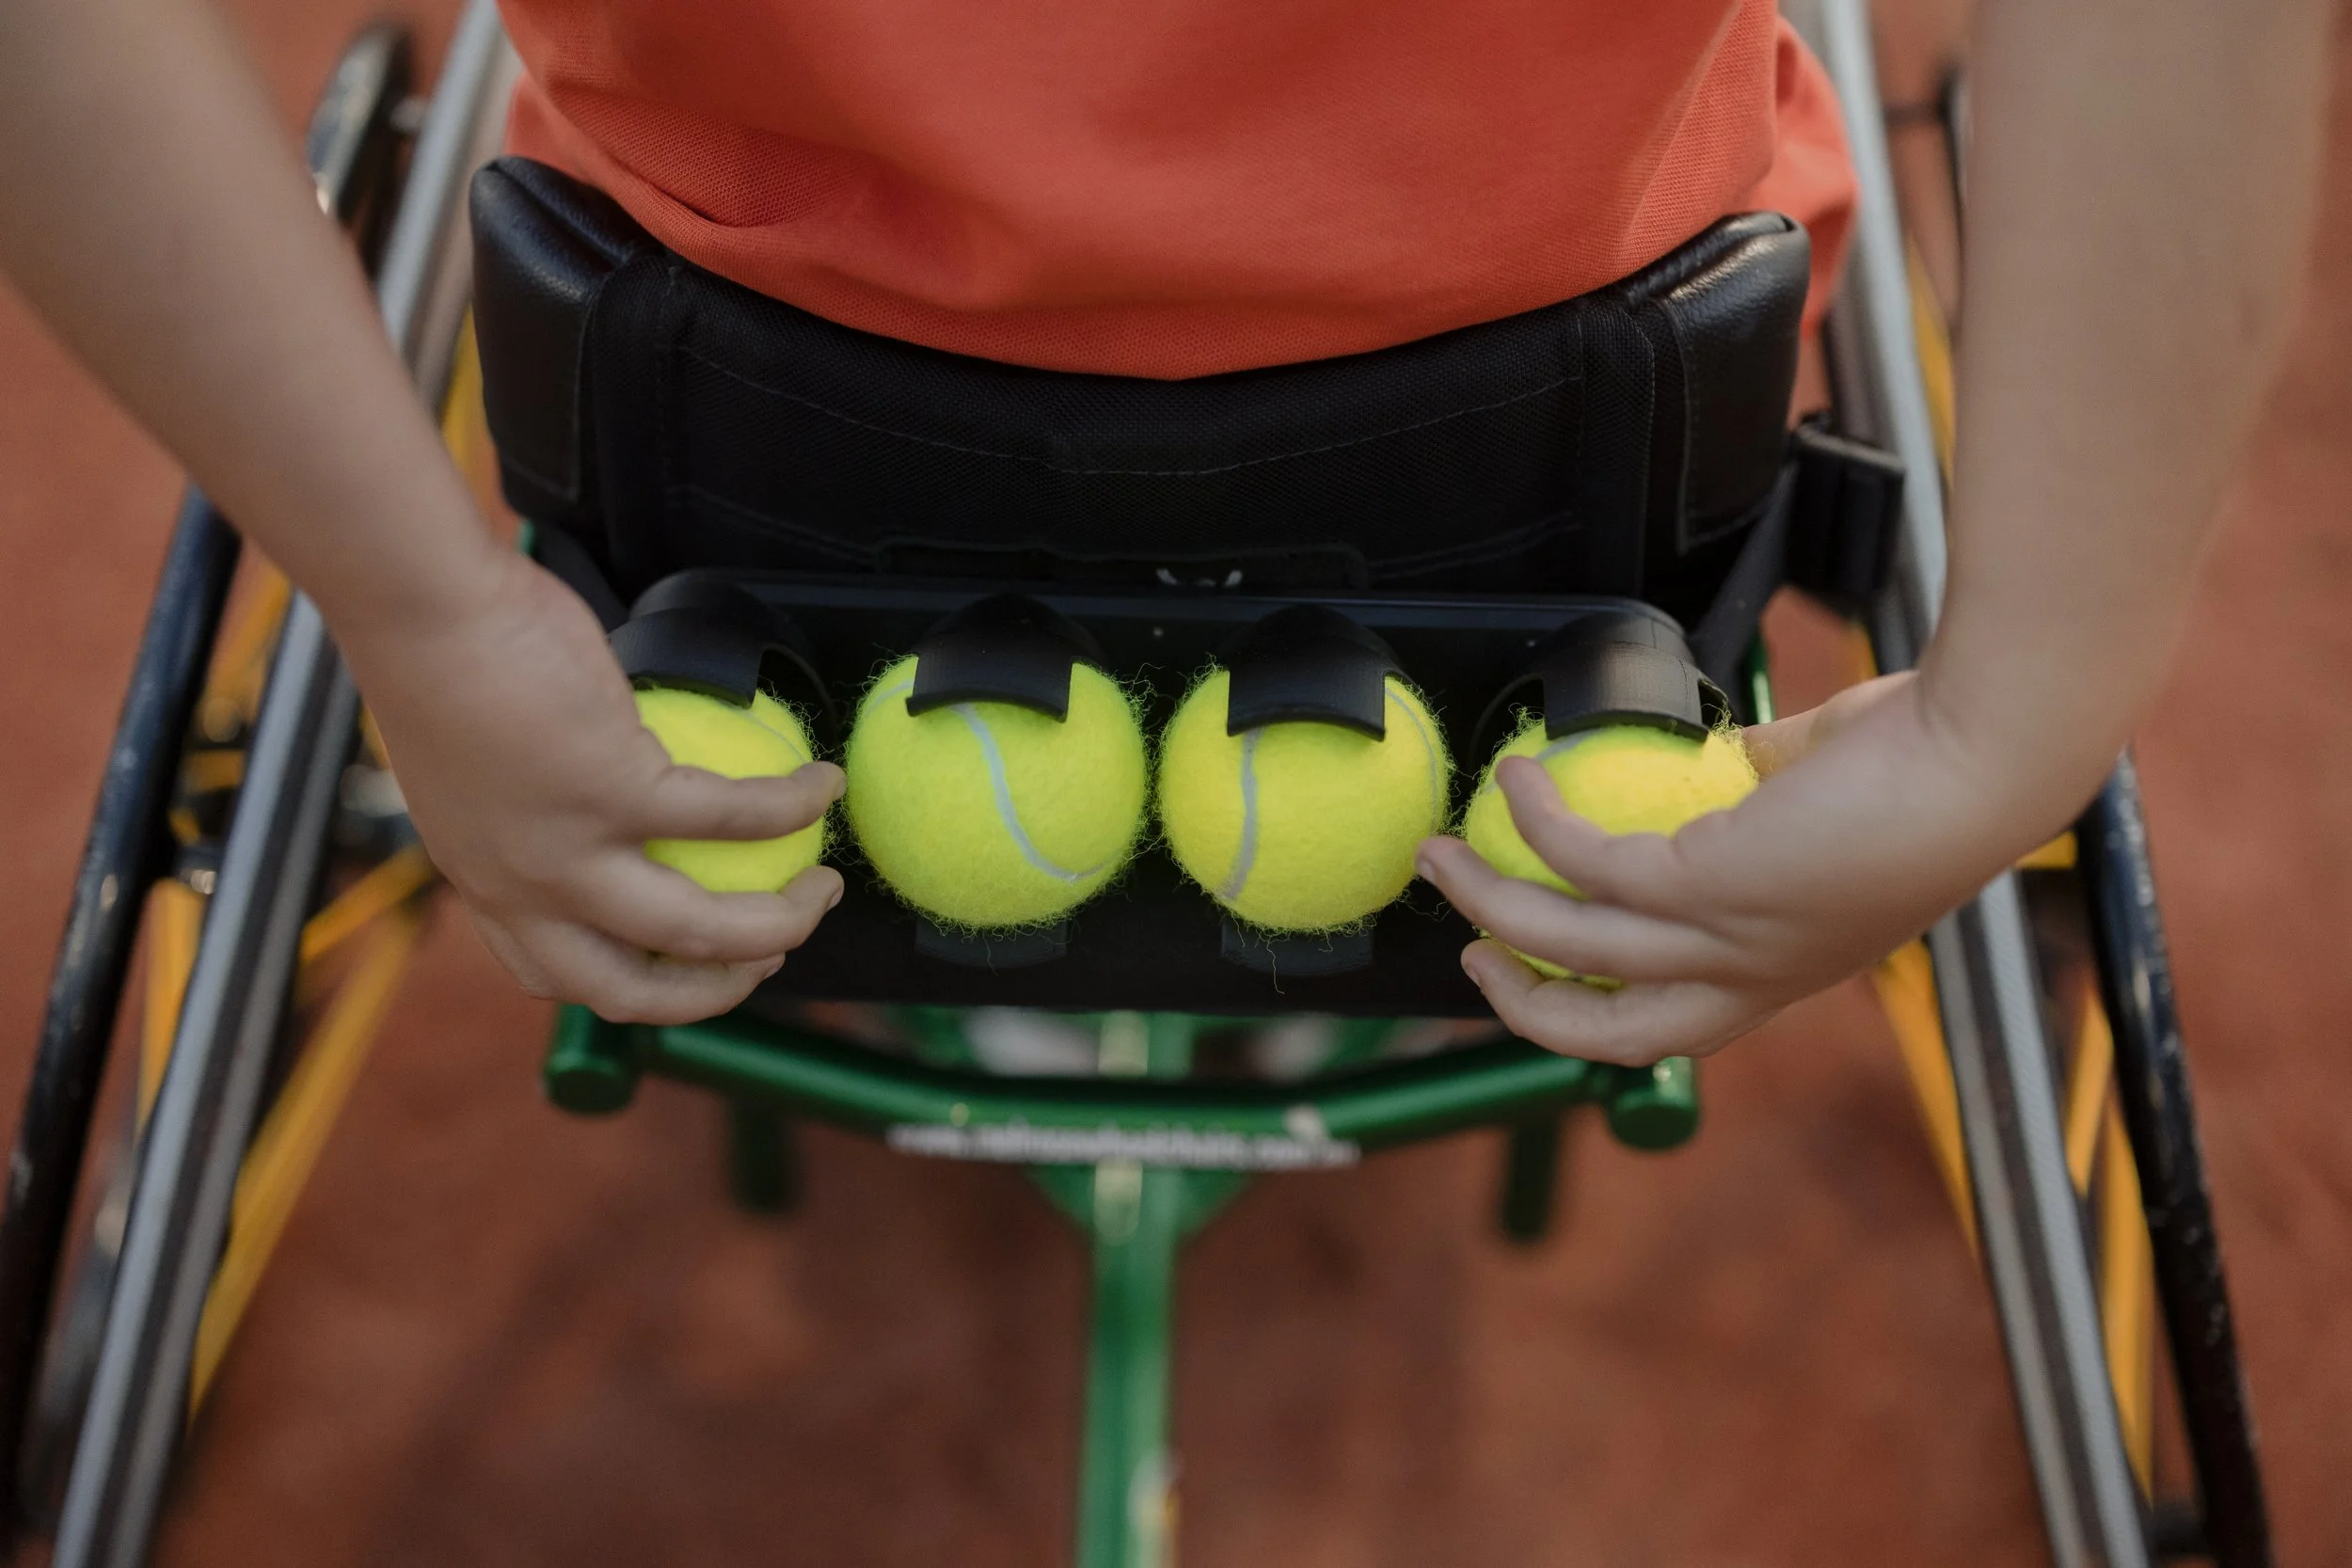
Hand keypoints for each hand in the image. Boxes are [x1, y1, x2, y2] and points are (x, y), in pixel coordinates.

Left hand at [344, 551, 844, 1024]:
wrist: (424, 610)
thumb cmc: (442, 659)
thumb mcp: (472, 768)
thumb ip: (527, 804)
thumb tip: (591, 798)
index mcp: (489, 885)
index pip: (561, 978)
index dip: (638, 987)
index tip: (690, 960)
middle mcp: (526, 889)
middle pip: (635, 993)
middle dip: (717, 992)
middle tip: (772, 951)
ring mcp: (571, 851)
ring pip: (701, 932)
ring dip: (780, 923)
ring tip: (823, 885)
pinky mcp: (617, 792)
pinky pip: (733, 816)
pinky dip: (791, 804)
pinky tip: (820, 784)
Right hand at [1415, 673, 2094, 1064]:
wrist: (1988, 758)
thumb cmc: (1934, 767)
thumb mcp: (1826, 806)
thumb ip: (1760, 793)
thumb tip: (1714, 762)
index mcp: (1780, 971)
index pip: (1668, 1023)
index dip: (1588, 1010)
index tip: (1538, 967)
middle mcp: (1750, 978)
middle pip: (1603, 1035)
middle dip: (1520, 1003)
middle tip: (1470, 950)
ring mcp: (1726, 939)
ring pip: (1566, 948)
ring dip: (1487, 903)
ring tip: (1439, 852)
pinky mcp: (1709, 883)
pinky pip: (1585, 862)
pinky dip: (1536, 818)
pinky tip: (1517, 774)